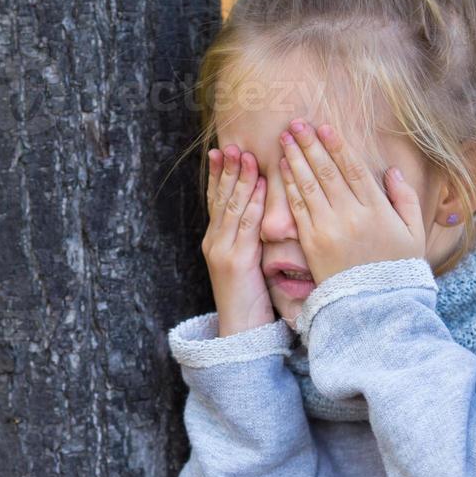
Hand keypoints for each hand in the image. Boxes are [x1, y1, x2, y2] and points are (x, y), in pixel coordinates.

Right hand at [201, 145, 272, 335]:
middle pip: (220, 198)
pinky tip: (259, 185)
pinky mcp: (235, 261)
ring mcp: (222, 251)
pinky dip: (251, 202)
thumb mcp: (247, 263)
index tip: (222, 150)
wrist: (240, 332)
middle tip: (233, 144)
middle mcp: (214, 242)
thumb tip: (262, 213)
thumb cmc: (250, 300)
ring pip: (230, 207)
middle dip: (227, 169)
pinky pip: (244, 226)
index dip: (218, 175)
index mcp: (216, 241)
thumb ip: (249, 239)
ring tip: (245, 154)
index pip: (216, 200)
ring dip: (239, 179)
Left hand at [277, 119, 425, 283]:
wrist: (374, 307)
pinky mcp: (311, 243)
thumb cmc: (397, 269)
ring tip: (284, 139)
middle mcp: (350, 215)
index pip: (353, 168)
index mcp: (377, 209)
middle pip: (327, 171)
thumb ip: (405, 198)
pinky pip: (298, 208)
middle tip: (296, 124)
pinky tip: (283, 169)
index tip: (325, 126)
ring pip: (309, 186)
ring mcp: (328, 229)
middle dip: (310, 144)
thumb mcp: (413, 233)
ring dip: (295, 159)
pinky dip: (289, 186)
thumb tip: (392, 171)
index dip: (337, 145)